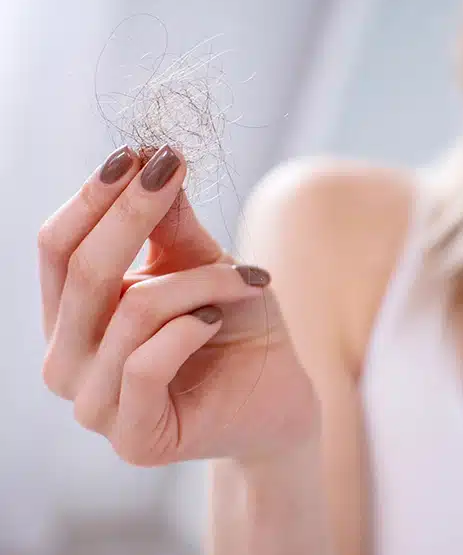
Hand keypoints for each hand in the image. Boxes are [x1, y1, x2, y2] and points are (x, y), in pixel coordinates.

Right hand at [38, 145, 317, 465]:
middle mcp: (67, 361)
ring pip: (132, 310)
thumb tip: (147, 158)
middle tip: (175, 170)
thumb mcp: (205, 264)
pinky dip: (194, 326)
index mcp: (70, 316)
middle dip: (132, 211)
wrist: (280, 397)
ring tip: (247, 278)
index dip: (94, 195)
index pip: (57, 247)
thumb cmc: (238, 327)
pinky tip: (221, 318)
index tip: (142, 151)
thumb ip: (170, 224)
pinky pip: (148, 363)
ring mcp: (93, 405)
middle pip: (82, 271)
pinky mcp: (133, 437)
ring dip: (201, 280)